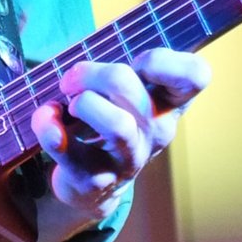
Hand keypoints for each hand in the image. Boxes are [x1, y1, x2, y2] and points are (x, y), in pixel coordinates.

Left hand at [31, 47, 210, 227]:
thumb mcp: (125, 95)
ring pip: (114, 123)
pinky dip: (46, 124)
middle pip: (128, 85)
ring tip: (69, 106)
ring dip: (81, 103)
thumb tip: (87, 56)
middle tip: (71, 83)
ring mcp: (128, 158)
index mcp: (168, 104)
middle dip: (89, 73)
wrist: (93, 186)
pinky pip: (65, 146)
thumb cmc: (109, 122)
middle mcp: (156, 131)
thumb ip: (118, 70)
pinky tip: (46, 118)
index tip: (134, 64)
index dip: (163, 59)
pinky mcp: (94, 178)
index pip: (194, 75)